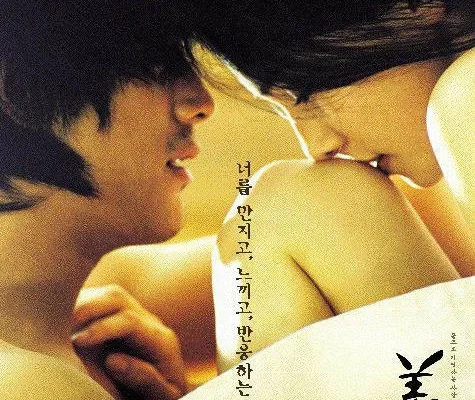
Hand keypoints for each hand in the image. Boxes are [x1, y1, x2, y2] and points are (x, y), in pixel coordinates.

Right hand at [72, 285, 187, 399]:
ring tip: (58, 319)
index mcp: (161, 340)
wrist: (166, 389)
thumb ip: (144, 378)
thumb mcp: (162, 395)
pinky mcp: (120, 319)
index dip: (102, 329)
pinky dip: (80, 306)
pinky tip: (63, 319)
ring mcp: (134, 316)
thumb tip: (113, 360)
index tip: (77, 343)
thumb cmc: (161, 394)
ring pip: (106, 295)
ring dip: (81, 303)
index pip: (130, 322)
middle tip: (62, 324)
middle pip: (117, 297)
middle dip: (87, 307)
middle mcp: (148, 321)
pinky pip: (99, 302)